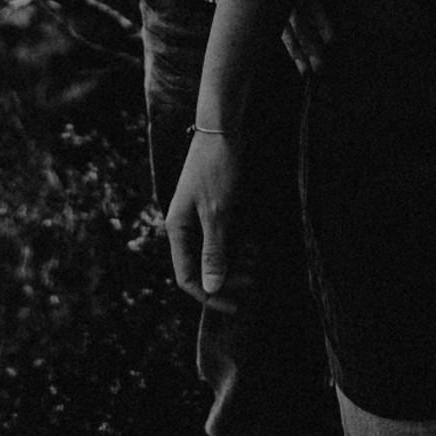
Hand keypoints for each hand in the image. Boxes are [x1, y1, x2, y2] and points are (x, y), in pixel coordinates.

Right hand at [163, 128, 240, 305]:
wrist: (223, 129)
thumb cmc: (217, 168)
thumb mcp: (218, 213)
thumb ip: (214, 251)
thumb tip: (210, 287)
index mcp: (177, 229)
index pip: (187, 276)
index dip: (210, 295)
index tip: (236, 306)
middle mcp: (185, 226)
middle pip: (203, 266)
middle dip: (229, 276)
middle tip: (254, 278)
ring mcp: (199, 217)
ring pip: (217, 252)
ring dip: (238, 260)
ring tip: (258, 258)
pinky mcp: (215, 207)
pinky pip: (226, 236)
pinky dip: (240, 242)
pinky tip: (256, 241)